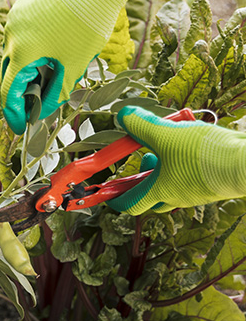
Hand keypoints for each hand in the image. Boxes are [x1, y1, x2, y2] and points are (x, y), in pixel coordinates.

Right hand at [1, 0, 145, 133]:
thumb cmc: (87, 27)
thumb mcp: (74, 66)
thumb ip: (55, 93)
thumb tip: (43, 112)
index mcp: (22, 54)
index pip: (8, 93)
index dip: (13, 114)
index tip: (21, 128)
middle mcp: (11, 38)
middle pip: (8, 73)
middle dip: (20, 92)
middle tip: (35, 107)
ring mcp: (13, 21)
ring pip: (13, 53)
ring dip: (25, 68)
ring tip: (45, 78)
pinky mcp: (21, 9)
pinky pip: (18, 36)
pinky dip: (28, 49)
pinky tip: (47, 51)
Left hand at [108, 107, 245, 214]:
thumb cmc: (204, 154)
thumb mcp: (166, 134)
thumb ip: (141, 125)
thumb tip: (123, 115)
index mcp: (160, 191)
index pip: (130, 204)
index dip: (116, 198)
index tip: (108, 192)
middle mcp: (177, 197)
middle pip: (150, 198)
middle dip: (141, 180)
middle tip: (146, 158)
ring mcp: (197, 193)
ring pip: (172, 188)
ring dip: (164, 170)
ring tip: (169, 146)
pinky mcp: (212, 185)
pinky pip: (191, 180)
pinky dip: (184, 166)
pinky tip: (193, 146)